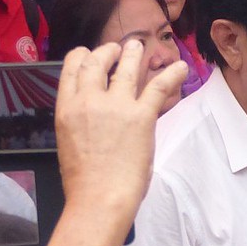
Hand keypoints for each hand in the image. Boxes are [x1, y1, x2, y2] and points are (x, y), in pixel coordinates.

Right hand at [54, 41, 186, 214]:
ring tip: (138, 47)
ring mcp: (116, 106)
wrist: (99, 198)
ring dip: (134, 54)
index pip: (71, 70)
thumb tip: (91, 119)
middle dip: (107, 51)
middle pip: (97, 62)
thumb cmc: (84, 182)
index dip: (80, 56)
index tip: (87, 52)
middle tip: (117, 48)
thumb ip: (79, 123)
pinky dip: (172, 73)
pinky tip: (180, 66)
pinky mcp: (142, 115)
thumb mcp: (69, 143)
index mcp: (66, 109)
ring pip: (127, 68)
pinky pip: (159, 86)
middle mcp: (88, 101)